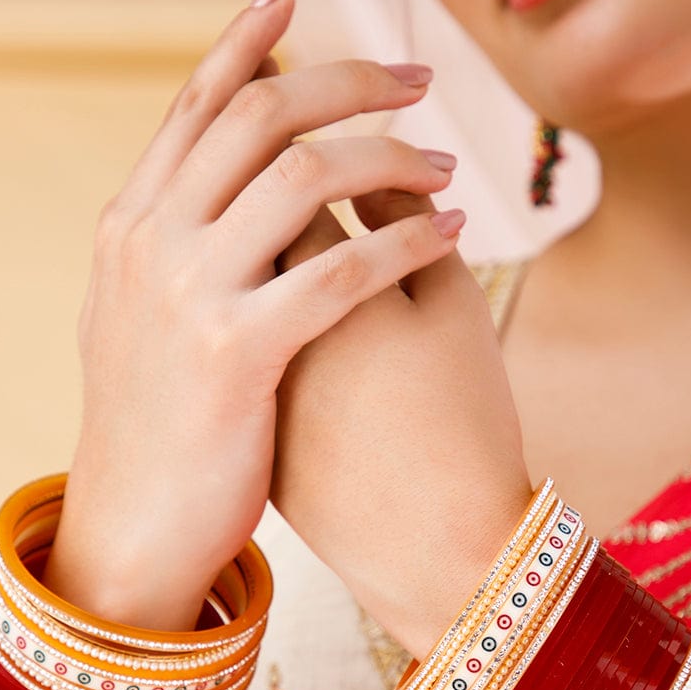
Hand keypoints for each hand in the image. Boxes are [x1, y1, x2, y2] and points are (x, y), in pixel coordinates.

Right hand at [44, 0, 467, 628]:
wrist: (135, 525)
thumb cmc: (158, 425)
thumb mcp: (140, 318)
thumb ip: (174, 249)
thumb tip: (213, 195)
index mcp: (131, 224)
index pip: (195, 102)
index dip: (248, 38)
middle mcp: (152, 241)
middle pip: (262, 115)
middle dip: (348, 82)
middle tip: (418, 82)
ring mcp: (189, 295)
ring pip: (306, 176)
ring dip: (392, 157)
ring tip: (445, 167)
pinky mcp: (237, 354)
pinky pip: (343, 269)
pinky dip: (408, 238)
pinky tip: (454, 234)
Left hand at [271, 187, 533, 659]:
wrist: (430, 549)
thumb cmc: (460, 420)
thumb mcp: (450, 308)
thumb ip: (404, 221)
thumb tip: (370, 173)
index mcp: (304, 273)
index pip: (287, 170)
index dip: (318, 143)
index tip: (348, 139)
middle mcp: (246, 315)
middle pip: (239, 216)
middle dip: (279, 181)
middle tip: (321, 168)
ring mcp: (233, 373)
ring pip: (230, 285)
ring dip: (263, 250)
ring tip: (319, 246)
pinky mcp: (238, 418)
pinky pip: (237, 343)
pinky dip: (260, 312)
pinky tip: (307, 321)